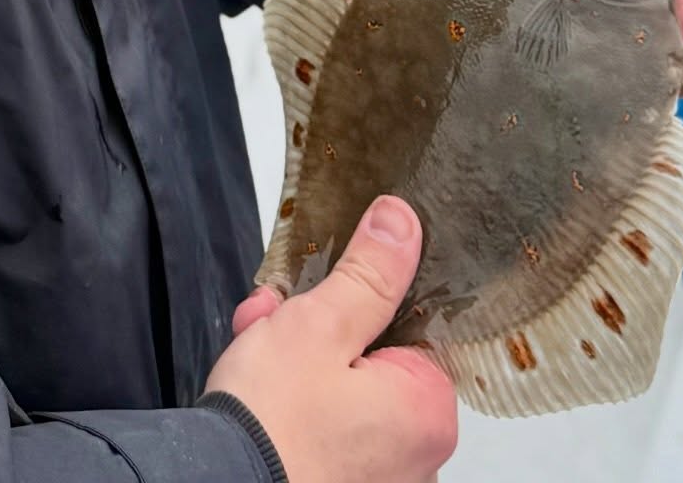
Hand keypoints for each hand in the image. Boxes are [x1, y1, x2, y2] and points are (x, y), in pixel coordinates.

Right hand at [204, 197, 455, 482]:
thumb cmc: (272, 427)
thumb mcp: (320, 325)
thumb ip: (368, 274)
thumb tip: (401, 225)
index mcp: (427, 411)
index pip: (410, 323)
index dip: (360, 294)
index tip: (325, 283)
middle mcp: (416, 454)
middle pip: (371, 355)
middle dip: (317, 324)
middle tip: (275, 315)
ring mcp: (377, 474)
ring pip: (342, 386)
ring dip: (297, 356)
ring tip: (255, 345)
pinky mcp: (339, 481)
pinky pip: (326, 424)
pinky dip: (295, 401)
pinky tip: (257, 385)